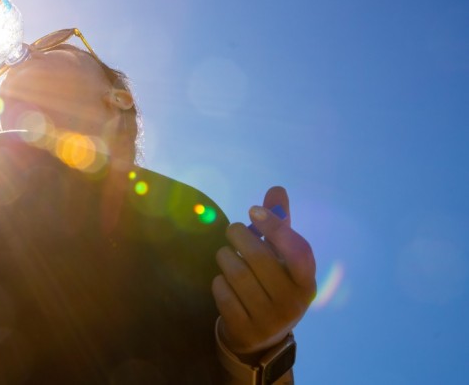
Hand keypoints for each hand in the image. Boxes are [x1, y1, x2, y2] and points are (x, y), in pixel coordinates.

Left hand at [212, 186, 316, 358]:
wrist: (261, 337)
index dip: (275, 227)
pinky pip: (223, 294)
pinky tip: (223, 281)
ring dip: (226, 257)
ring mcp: (270, 320)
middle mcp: (293, 303)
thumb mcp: (281, 259)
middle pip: (259, 258)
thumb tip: (276, 189)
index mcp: (306, 282)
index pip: (297, 250)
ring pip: (237, 274)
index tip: (253, 210)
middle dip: (240, 237)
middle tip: (233, 230)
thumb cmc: (272, 285)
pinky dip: (219, 281)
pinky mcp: (245, 330)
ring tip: (226, 255)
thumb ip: (280, 225)